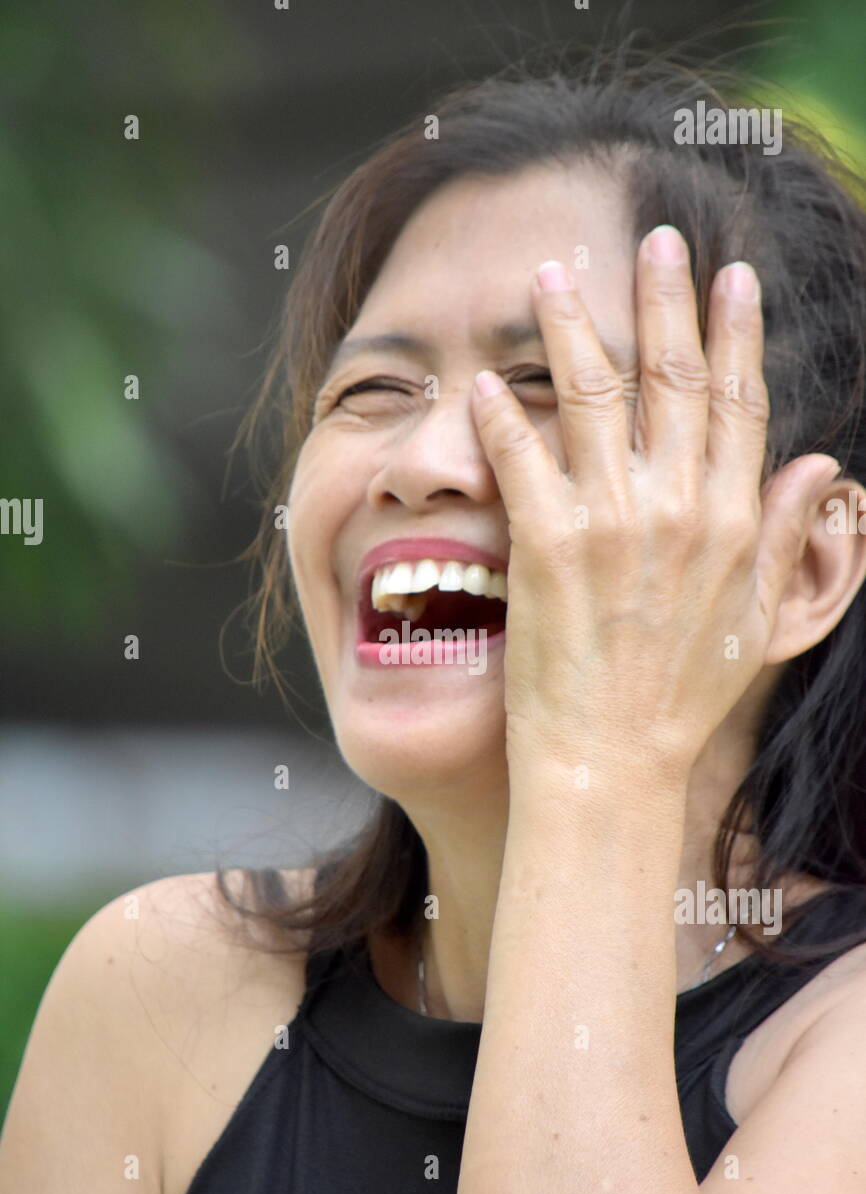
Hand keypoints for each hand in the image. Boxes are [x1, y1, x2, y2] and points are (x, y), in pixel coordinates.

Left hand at [471, 226, 839, 781]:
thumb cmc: (682, 699)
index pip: (739, 402)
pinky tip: (485, 376)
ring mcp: (612, 522)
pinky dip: (502, 413)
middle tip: (655, 237)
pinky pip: (522, 457)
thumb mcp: (760, 621)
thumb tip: (820, 469)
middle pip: (673, 378)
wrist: (615, 761)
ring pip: (593, 395)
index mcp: (732, 520)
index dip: (736, 333)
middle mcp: (678, 508)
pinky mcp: (548, 546)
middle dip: (666, 298)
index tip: (732, 277)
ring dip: (573, 325)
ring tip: (555, 273)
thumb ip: (786, 537)